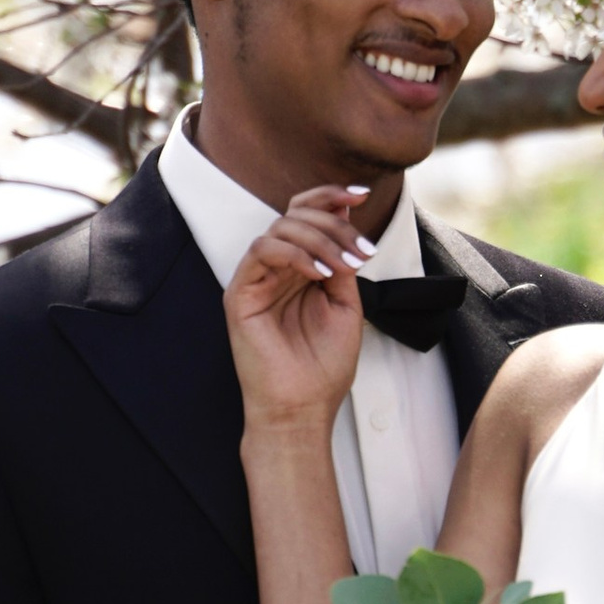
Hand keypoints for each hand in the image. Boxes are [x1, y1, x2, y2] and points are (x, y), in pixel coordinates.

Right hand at [224, 185, 372, 427]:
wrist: (303, 409)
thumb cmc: (323, 367)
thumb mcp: (347, 305)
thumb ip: (343, 262)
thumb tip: (348, 218)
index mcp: (301, 267)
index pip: (307, 215)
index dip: (332, 197)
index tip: (363, 194)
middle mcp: (277, 268)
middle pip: (295, 213)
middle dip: (334, 221)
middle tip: (361, 249)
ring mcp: (257, 278)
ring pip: (280, 227)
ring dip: (320, 238)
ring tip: (343, 267)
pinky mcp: (240, 293)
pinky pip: (261, 251)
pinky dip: (293, 253)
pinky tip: (318, 273)